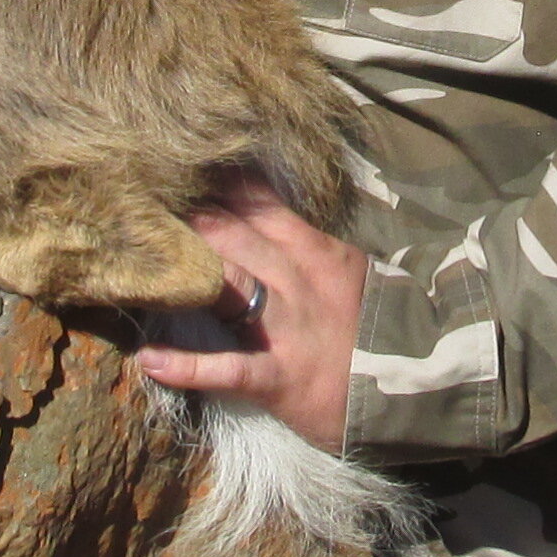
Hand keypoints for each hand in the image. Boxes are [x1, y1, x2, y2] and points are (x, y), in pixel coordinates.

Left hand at [133, 176, 365, 451]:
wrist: (422, 388)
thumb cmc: (382, 331)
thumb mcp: (353, 274)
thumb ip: (311, 250)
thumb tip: (265, 222)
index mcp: (317, 251)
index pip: (257, 205)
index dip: (215, 187)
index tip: (177, 167)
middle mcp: (297, 280)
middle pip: (230, 235)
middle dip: (185, 218)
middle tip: (136, 201)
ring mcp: (286, 328)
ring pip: (225, 284)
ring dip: (180, 271)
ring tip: (135, 258)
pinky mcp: (279, 377)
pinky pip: (227, 368)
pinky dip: (186, 366)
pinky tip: (149, 361)